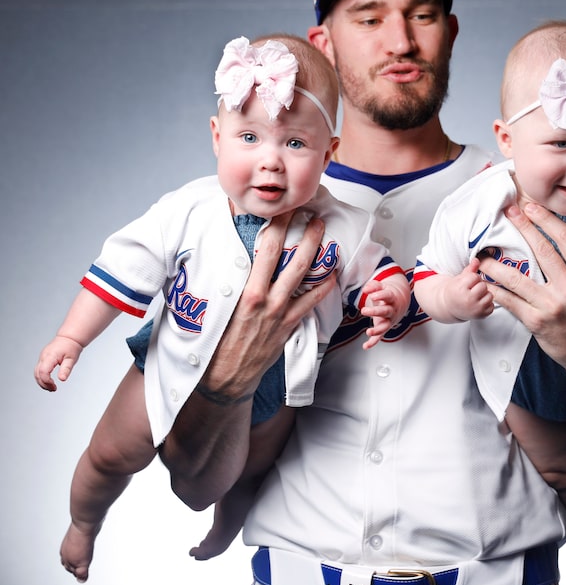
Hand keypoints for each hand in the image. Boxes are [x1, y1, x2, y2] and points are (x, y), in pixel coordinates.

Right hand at [34, 336, 82, 390]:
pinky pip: (39, 370)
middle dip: (43, 384)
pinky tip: (49, 382)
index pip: (43, 371)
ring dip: (42, 382)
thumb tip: (62, 379)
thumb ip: (66, 369)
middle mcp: (43, 357)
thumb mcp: (72, 359)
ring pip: (36, 373)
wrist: (69, 338)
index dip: (46, 381)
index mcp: (50, 356)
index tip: (54, 386)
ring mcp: (42, 357)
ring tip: (52, 388)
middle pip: (37, 374)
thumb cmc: (71, 347)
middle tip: (53, 389)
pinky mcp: (43, 359)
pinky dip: (42, 377)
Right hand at [198, 213, 336, 402]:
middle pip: (289, 258)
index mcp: (245, 292)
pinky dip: (323, 287)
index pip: (263, 250)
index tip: (281, 208)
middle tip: (311, 212)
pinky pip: (310, 302)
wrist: (224, 376)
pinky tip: (331, 273)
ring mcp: (280, 313)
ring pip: (303, 276)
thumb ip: (227, 281)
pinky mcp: (289, 326)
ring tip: (323, 232)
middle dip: (302, 232)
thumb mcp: (215, 305)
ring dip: (316, 252)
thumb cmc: (215, 339)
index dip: (275, 226)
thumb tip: (229, 252)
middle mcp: (265, 300)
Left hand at [360, 274, 409, 349]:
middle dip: (375, 312)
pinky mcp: (384, 327)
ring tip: (368, 332)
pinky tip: (365, 346)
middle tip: (364, 310)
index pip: (387, 296)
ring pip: (384, 326)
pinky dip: (373, 342)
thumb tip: (366, 289)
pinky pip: (380, 336)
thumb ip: (373, 286)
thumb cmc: (388, 294)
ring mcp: (389, 320)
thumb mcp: (382, 287)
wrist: (400, 302)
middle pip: (385, 312)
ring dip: (377, 330)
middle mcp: (392, 310)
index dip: (381, 296)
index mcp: (392, 298)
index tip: (373, 296)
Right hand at [446, 258, 493, 320]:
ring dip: (484, 295)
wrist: (449, 307)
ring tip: (474, 297)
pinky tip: (478, 304)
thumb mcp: (459, 279)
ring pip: (490, 295)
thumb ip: (470, 269)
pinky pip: (492, 305)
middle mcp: (469, 300)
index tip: (466, 284)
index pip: (475, 277)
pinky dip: (486, 304)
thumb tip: (477, 260)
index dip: (472, 279)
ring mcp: (476, 309)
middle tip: (470, 290)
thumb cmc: (454, 292)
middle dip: (478, 286)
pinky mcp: (482, 316)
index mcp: (461, 289)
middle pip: (483, 286)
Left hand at [477, 202, 565, 375]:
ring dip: (497, 264)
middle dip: (523, 228)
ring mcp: (552, 306)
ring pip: (518, 278)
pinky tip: (484, 283)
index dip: (548, 221)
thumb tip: (565, 243)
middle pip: (542, 251)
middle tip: (507, 213)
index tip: (532, 208)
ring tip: (483, 255)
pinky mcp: (537, 322)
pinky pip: (511, 302)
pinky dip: (495, 291)